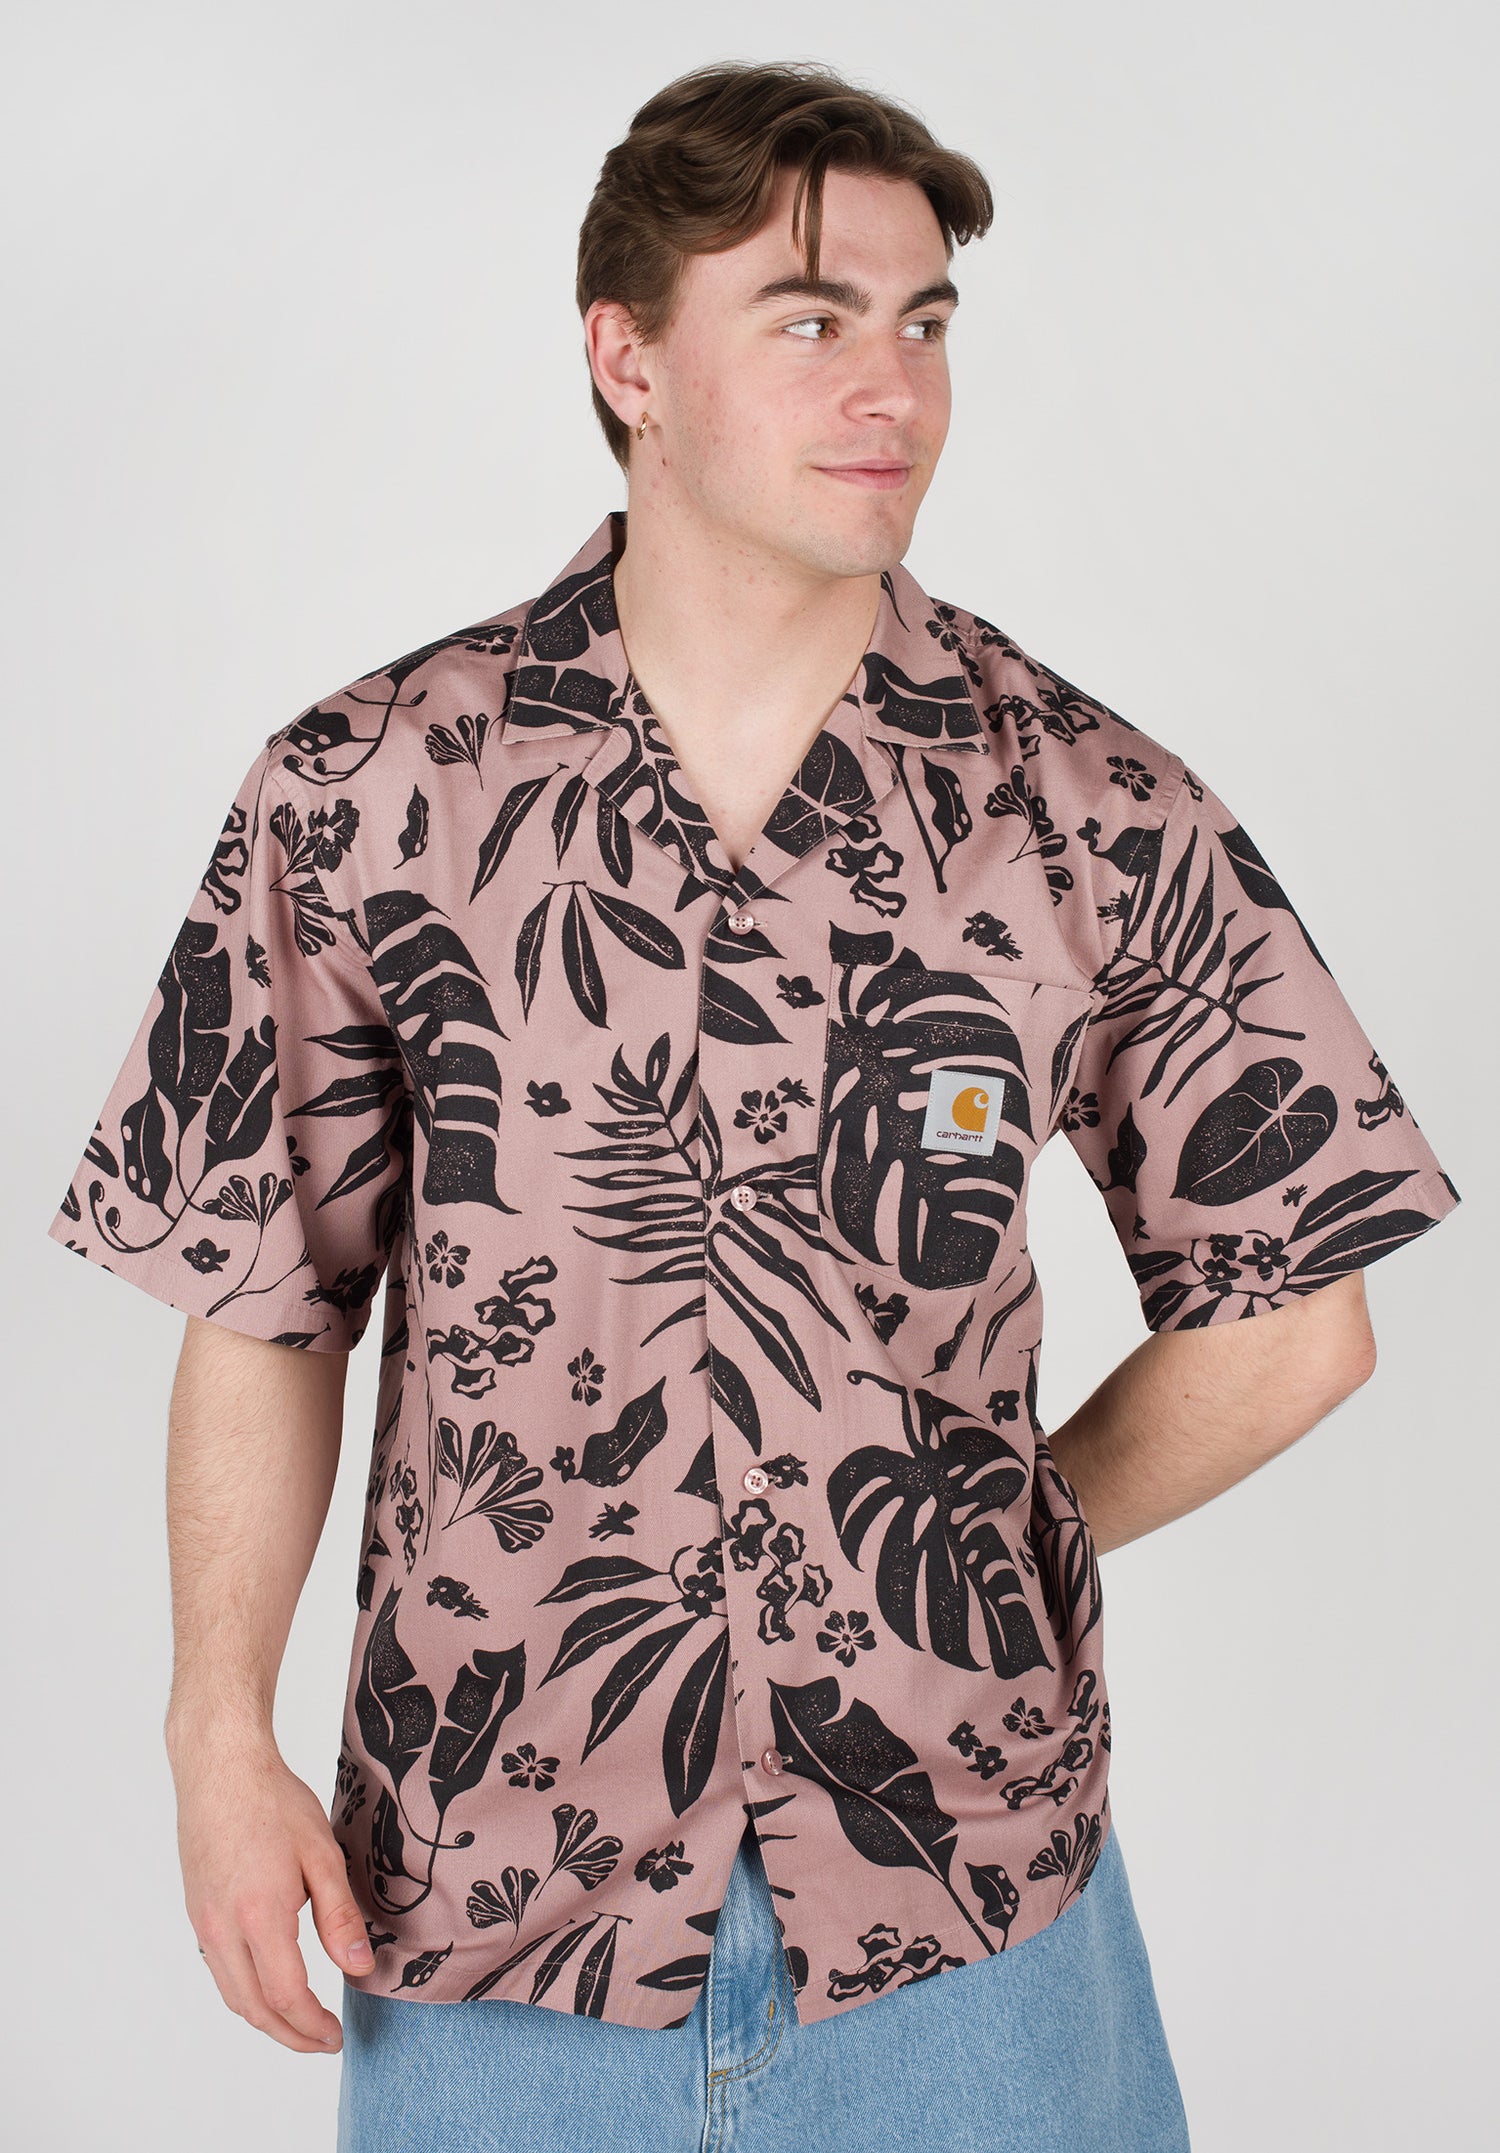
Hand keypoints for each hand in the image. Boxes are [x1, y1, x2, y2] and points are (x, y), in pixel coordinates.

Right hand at [173, 1731, 373, 2052]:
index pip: (285, 1995)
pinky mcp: (197, 1911)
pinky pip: (219, 1970)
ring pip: (232, 1994)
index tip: (336, 2036)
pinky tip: (268, 1986)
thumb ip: (339, 1917)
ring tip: (300, 2025)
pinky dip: (245, 1992)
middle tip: (322, 2043)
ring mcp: (203, 1922)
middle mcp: (222, 1929)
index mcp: (258, 1916)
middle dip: (290, 2035)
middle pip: (253, 2008)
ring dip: (266, 2020)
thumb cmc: (273, 1803)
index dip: (312, 2026)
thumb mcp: (321, 1854)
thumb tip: (359, 1968)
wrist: (220, 1768)